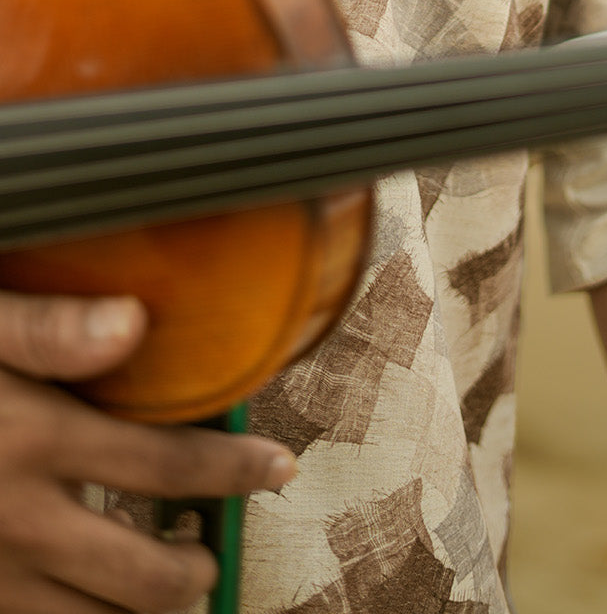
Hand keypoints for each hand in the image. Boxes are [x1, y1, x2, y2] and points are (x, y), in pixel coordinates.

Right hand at [0, 290, 296, 613]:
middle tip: (210, 550)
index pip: (171, 467)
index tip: (280, 467)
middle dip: (196, 572)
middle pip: (145, 579)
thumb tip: (136, 321)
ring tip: (163, 584)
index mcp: (35, 441)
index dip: (238, 471)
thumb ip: (46, 326)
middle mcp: (16, 524)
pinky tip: (82, 602)